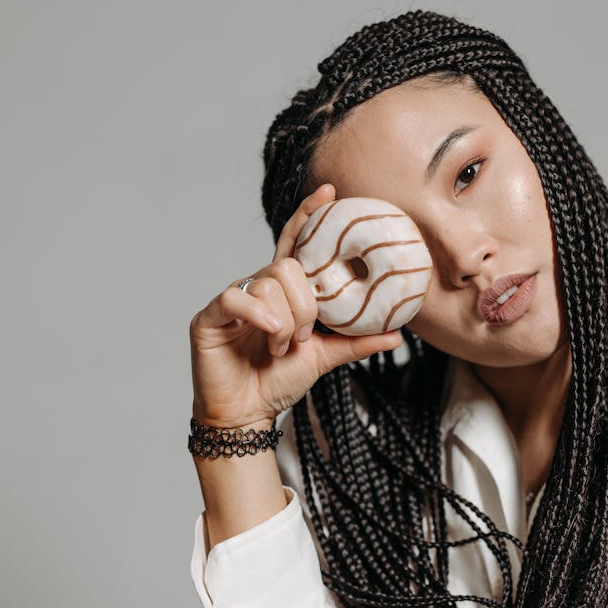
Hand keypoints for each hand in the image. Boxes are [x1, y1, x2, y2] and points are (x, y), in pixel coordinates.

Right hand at [189, 183, 402, 427]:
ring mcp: (232, 300)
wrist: (247, 414)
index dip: (308, 216)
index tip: (330, 193)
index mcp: (282, 292)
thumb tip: (397, 335)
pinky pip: (236, 298)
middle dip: (305, 303)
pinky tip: (270, 334)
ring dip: (285, 320)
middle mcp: (256, 289)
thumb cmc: (277, 382)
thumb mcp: (324, 358)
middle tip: (305, 336)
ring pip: (267, 282)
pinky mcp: (210, 317)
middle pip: (286, 267)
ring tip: (283, 347)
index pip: (295, 244)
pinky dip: (259, 315)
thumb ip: (355, 342)